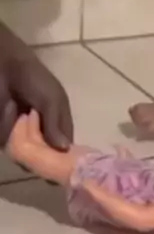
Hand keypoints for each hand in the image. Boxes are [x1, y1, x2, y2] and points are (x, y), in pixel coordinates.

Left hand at [0, 24, 72, 150]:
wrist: (6, 68)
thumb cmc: (34, 80)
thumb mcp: (52, 99)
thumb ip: (56, 124)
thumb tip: (64, 149)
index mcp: (59, 122)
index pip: (65, 146)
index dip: (66, 156)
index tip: (66, 166)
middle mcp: (43, 132)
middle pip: (48, 155)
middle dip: (46, 158)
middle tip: (44, 157)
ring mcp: (24, 135)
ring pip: (31, 156)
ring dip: (31, 155)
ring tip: (30, 149)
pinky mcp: (7, 136)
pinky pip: (14, 150)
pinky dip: (17, 151)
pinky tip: (19, 145)